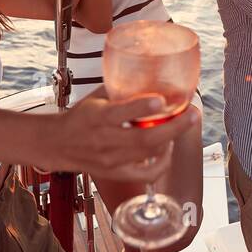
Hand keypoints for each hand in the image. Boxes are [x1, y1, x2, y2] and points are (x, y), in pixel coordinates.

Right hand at [50, 90, 198, 181]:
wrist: (58, 145)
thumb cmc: (79, 117)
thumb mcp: (96, 97)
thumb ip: (121, 90)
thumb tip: (152, 77)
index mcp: (97, 117)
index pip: (119, 114)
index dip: (141, 108)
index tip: (160, 100)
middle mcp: (104, 141)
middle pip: (144, 139)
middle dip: (174, 127)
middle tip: (193, 115)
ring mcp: (111, 161)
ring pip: (149, 155)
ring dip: (171, 140)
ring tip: (182, 125)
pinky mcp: (116, 174)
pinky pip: (146, 174)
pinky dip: (162, 162)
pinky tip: (166, 149)